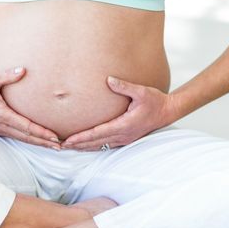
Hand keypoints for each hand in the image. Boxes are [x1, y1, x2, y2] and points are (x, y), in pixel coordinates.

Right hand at [0, 67, 60, 148]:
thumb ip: (8, 75)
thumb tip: (23, 70)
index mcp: (1, 114)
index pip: (26, 126)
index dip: (41, 132)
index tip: (54, 136)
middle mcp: (0, 125)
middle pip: (26, 137)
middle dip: (44, 142)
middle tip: (60, 146)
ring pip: (22, 139)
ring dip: (38, 143)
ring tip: (53, 146)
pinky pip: (17, 136)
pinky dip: (29, 140)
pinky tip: (39, 141)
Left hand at [61, 76, 176, 150]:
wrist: (167, 111)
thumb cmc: (155, 100)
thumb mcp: (141, 91)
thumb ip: (124, 86)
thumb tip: (109, 79)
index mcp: (124, 125)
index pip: (98, 133)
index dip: (82, 137)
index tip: (68, 140)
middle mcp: (123, 135)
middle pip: (96, 143)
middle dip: (78, 145)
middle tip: (61, 146)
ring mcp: (125, 139)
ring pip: (101, 146)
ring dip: (85, 147)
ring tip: (70, 148)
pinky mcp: (126, 139)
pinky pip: (107, 145)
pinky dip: (95, 146)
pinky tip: (86, 146)